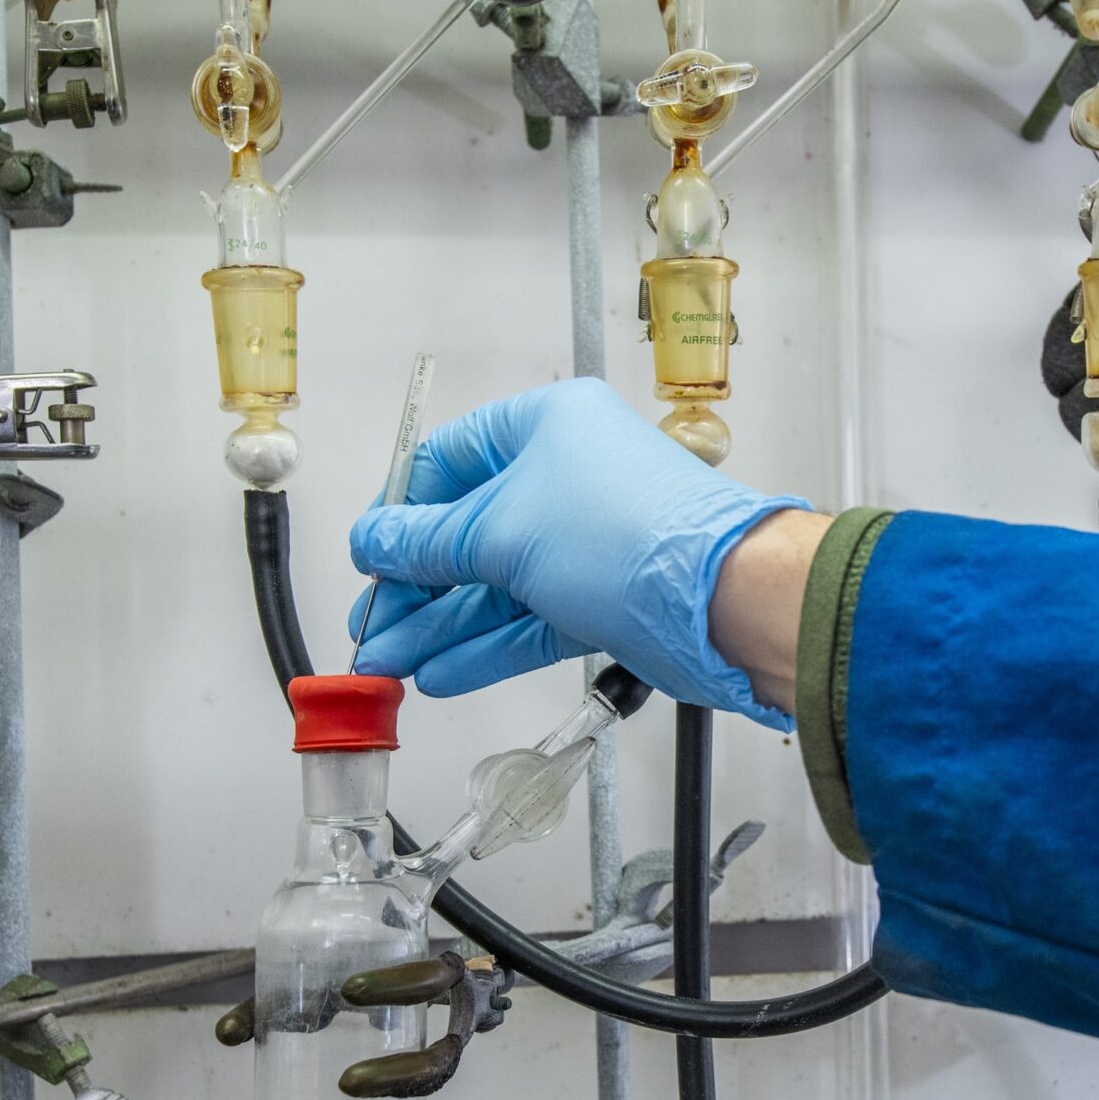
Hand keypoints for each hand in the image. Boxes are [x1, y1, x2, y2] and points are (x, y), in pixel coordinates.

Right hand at [347, 378, 809, 726]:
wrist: (727, 600)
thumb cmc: (632, 536)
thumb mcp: (502, 531)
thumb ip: (428, 543)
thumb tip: (375, 541)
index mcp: (546, 426)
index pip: (448, 462)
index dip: (401, 513)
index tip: (370, 559)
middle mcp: (568, 476)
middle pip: (469, 531)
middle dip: (416, 586)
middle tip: (374, 627)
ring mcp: (588, 541)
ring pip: (497, 584)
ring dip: (441, 626)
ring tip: (391, 665)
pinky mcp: (605, 598)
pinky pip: (530, 620)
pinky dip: (486, 646)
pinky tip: (441, 672)